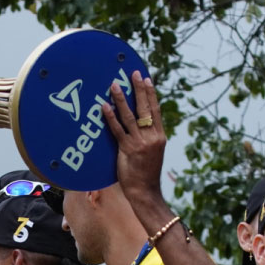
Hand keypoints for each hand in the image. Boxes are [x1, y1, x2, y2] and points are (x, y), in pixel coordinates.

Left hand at [101, 70, 165, 201]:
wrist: (144, 191)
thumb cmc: (145, 174)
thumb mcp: (151, 152)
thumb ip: (147, 138)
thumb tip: (139, 125)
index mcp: (159, 136)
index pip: (155, 110)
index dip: (151, 93)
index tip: (147, 79)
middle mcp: (151, 137)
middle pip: (145, 108)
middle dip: (139, 89)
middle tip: (133, 73)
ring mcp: (139, 143)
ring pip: (130, 116)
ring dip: (121, 98)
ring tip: (114, 85)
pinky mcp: (127, 149)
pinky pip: (118, 130)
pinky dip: (111, 117)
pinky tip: (104, 106)